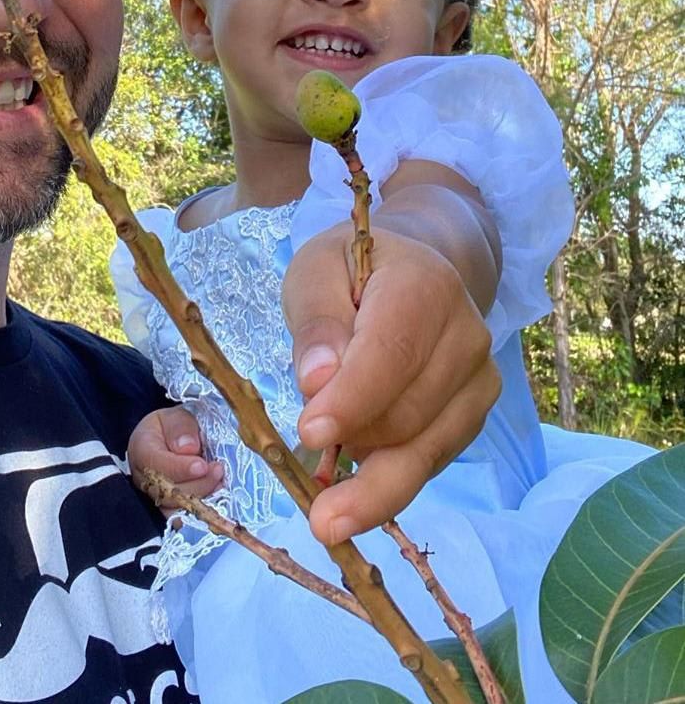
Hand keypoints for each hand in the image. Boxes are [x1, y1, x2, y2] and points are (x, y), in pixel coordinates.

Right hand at [128, 406, 225, 509]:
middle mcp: (143, 478)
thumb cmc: (172, 428)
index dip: (180, 468)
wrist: (169, 440)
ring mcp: (154, 498)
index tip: (202, 466)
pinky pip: (183, 518)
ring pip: (175, 509)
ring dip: (202, 499)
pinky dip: (202, 510)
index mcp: (141, 449)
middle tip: (218, 471)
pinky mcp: (168, 510)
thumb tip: (188, 448)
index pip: (156, 463)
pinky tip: (216, 495)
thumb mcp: (175, 416)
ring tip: (219, 481)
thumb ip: (180, 427)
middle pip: (166, 491)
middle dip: (197, 484)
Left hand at [283, 224, 499, 546]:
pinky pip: (430, 461)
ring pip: (427, 450)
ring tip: (328, 515)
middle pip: (412, 411)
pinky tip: (352, 496)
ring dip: (375, 487)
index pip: (393, 351)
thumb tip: (318, 381)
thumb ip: (316, 321)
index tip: (310, 432)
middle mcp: (466, 335)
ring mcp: (477, 380)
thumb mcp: (314, 274)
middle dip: (357, 450)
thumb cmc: (348, 273)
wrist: (404, 276)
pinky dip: (390, 484)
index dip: (353, 398)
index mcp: (425, 285)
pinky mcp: (471, 416)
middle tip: (312, 502)